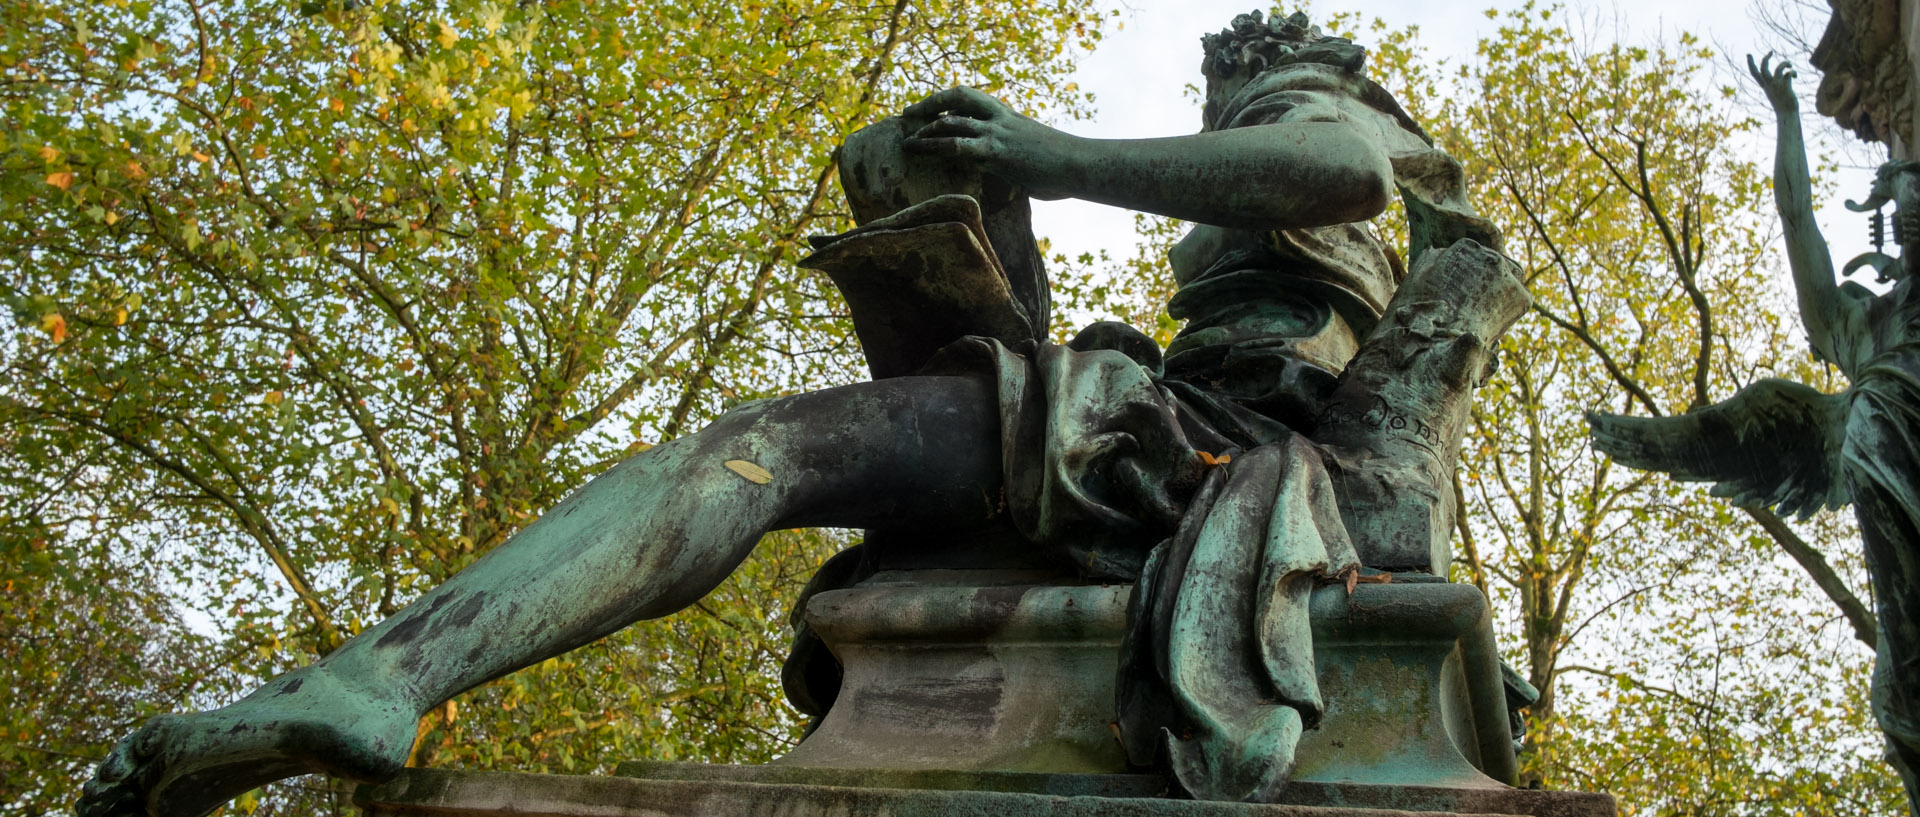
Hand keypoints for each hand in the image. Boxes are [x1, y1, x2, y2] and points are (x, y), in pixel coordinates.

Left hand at [901, 87, 1074, 190]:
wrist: (1081, 164)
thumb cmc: (1065, 166)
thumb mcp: (1036, 156)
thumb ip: (1018, 160)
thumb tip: (1016, 177)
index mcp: (1010, 116)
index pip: (972, 98)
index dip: (949, 101)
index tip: (932, 108)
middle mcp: (1000, 118)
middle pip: (957, 100)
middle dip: (929, 107)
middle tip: (908, 116)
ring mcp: (998, 133)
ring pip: (951, 122)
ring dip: (925, 131)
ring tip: (907, 141)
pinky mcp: (996, 152)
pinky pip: (957, 146)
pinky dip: (935, 149)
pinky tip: (921, 153)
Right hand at [1747, 53, 1798, 113]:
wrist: (1786, 113)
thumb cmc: (1783, 104)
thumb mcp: (1776, 92)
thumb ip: (1777, 83)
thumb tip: (1785, 75)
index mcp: (1765, 86)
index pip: (1754, 73)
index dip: (1750, 63)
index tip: (1749, 55)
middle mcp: (1769, 85)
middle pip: (1763, 69)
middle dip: (1765, 59)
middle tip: (1770, 52)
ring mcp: (1777, 85)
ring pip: (1778, 69)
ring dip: (1785, 63)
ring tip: (1790, 64)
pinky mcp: (1785, 86)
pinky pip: (1788, 74)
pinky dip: (1793, 73)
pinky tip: (1795, 76)